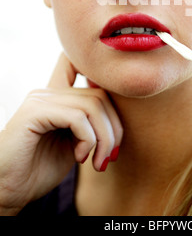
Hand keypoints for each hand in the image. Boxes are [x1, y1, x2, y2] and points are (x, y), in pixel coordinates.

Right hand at [0, 53, 122, 214]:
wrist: (8, 190)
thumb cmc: (40, 169)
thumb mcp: (73, 143)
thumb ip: (89, 123)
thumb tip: (118, 117)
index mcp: (56, 97)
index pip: (75, 64)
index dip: (96, 74)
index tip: (109, 116)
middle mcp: (48, 93)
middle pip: (100, 95)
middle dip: (114, 128)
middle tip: (111, 156)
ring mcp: (40, 100)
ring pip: (93, 105)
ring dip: (104, 138)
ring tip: (98, 161)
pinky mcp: (34, 112)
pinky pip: (77, 117)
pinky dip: (88, 139)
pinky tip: (80, 157)